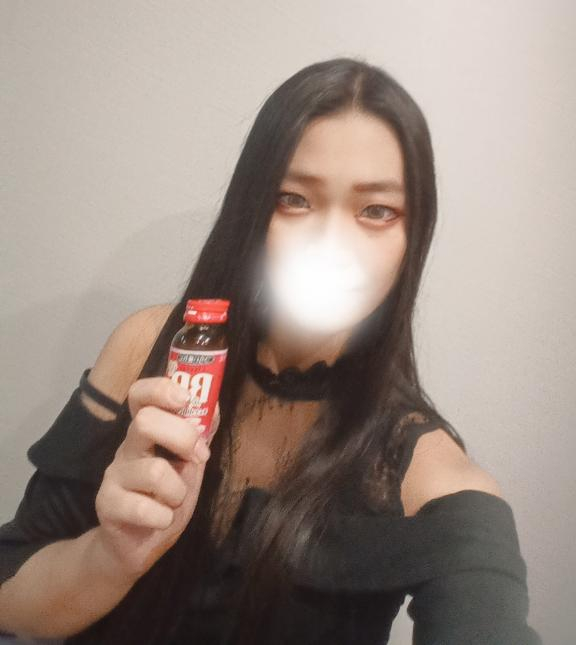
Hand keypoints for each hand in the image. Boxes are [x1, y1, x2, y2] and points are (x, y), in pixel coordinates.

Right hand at [92, 376, 220, 582]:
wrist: (138, 544)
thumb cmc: (166, 497)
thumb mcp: (189, 463)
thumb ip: (200, 435)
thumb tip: (214, 405)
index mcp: (146, 432)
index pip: (140, 394)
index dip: (161, 389)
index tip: (185, 399)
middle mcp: (127, 447)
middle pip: (144, 422)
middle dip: (182, 437)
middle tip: (199, 457)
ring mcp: (114, 475)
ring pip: (154, 471)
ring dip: (177, 491)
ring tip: (174, 501)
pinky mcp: (107, 504)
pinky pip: (144, 508)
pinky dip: (163, 517)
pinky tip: (160, 520)